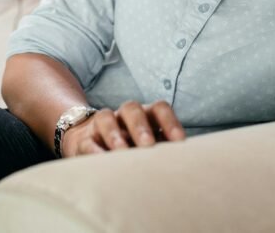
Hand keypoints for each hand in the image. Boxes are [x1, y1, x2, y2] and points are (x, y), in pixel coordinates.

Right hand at [61, 100, 185, 156]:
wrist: (91, 145)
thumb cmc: (132, 150)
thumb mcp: (150, 148)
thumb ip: (165, 152)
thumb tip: (191, 165)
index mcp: (146, 116)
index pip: (159, 108)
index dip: (170, 122)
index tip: (180, 142)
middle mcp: (124, 116)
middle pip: (132, 109)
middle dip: (141, 126)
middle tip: (148, 145)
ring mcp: (102, 125)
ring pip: (106, 118)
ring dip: (115, 134)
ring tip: (122, 151)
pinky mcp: (84, 139)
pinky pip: (87, 141)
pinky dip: (93, 150)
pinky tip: (101, 161)